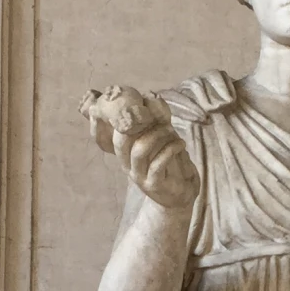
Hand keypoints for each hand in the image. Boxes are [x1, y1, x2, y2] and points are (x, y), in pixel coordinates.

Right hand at [80, 85, 198, 211]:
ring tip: (173, 134)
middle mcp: (127, 164)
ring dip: (159, 136)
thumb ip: (156, 122)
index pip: (109, 135)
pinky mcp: (153, 184)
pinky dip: (171, 149)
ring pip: (140, 150)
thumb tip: (151, 95)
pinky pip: (158, 163)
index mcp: (125, 152)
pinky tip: (180, 144)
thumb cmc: (170, 164)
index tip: (133, 105)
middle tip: (160, 121)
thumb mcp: (162, 140)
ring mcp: (139, 176)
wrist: (180, 195)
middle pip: (121, 140)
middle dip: (141, 124)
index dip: (112, 120)